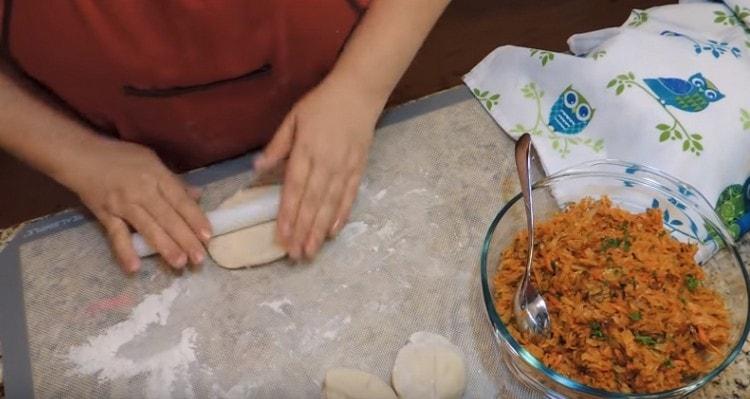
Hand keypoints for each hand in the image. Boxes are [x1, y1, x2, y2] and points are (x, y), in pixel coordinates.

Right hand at [64, 138, 211, 271]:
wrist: (80, 155)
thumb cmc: (120, 156)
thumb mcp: (152, 160)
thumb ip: (174, 181)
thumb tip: (197, 197)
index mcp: (156, 176)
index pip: (181, 201)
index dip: (195, 219)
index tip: (208, 236)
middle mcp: (142, 190)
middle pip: (168, 218)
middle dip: (185, 239)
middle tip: (199, 258)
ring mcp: (123, 204)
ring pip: (148, 228)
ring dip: (164, 247)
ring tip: (179, 263)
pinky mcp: (105, 215)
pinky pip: (116, 236)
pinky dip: (125, 251)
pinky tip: (135, 268)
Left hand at [254, 75, 381, 259]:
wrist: (359, 93)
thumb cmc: (322, 104)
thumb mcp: (293, 118)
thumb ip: (277, 145)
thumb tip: (256, 168)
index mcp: (306, 150)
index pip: (295, 187)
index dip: (288, 214)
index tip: (281, 236)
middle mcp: (326, 163)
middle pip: (312, 202)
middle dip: (302, 230)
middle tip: (295, 255)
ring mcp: (344, 168)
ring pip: (330, 205)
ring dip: (319, 230)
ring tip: (311, 251)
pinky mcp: (358, 170)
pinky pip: (348, 197)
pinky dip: (340, 216)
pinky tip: (332, 233)